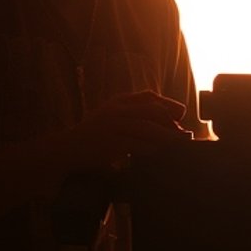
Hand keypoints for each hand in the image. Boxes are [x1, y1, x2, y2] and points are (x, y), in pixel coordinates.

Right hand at [59, 90, 189, 169]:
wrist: (66, 149)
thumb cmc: (91, 136)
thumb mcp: (110, 116)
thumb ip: (131, 113)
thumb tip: (164, 119)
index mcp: (117, 102)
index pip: (149, 97)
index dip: (168, 105)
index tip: (180, 116)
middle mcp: (116, 110)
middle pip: (152, 111)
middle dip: (171, 123)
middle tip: (184, 135)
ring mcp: (113, 126)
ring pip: (148, 128)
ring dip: (167, 138)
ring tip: (180, 145)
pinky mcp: (111, 143)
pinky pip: (138, 145)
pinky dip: (152, 149)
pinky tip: (160, 154)